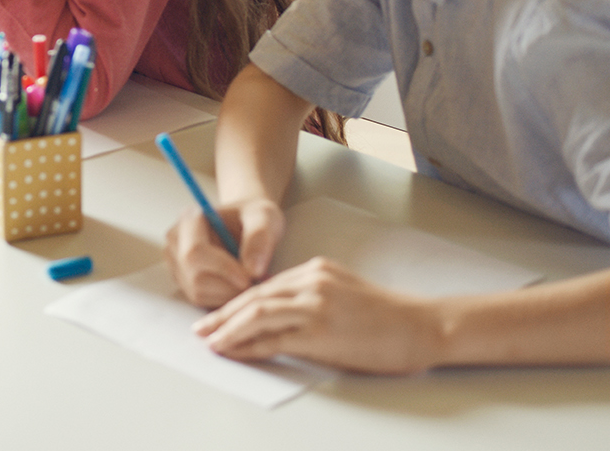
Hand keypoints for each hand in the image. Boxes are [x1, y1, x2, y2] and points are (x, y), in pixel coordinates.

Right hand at [164, 197, 285, 307]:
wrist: (248, 224)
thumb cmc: (254, 217)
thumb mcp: (264, 217)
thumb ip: (259, 238)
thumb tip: (252, 270)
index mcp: (189, 220)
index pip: (195, 251)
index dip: (222, 268)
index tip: (250, 276)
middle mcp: (176, 242)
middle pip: (195, 276)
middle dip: (229, 285)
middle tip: (256, 281)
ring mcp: (177, 263)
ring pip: (198, 292)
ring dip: (229, 293)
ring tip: (250, 279)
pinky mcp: (184, 282)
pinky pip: (202, 301)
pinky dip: (224, 298)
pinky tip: (239, 284)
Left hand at [194, 257, 443, 374]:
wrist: (423, 327)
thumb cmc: (388, 318)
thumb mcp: (343, 293)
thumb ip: (311, 297)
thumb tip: (278, 316)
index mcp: (315, 270)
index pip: (264, 287)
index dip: (236, 303)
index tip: (217, 316)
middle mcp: (311, 282)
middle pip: (253, 297)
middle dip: (223, 314)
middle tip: (200, 330)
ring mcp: (315, 305)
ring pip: (257, 314)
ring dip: (228, 329)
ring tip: (209, 343)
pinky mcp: (321, 331)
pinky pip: (275, 338)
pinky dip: (250, 345)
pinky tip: (235, 352)